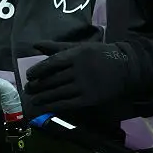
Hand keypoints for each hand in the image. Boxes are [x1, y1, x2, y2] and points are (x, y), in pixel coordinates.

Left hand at [25, 39, 152, 113]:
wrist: (125, 68)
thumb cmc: (99, 55)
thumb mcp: (80, 47)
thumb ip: (57, 47)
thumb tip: (36, 44)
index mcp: (77, 54)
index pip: (53, 63)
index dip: (39, 70)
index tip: (29, 76)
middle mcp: (79, 69)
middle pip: (53, 79)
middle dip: (38, 86)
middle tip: (27, 90)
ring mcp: (84, 85)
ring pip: (59, 92)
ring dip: (44, 97)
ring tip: (33, 100)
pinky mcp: (89, 98)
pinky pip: (68, 103)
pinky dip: (54, 106)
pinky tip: (45, 107)